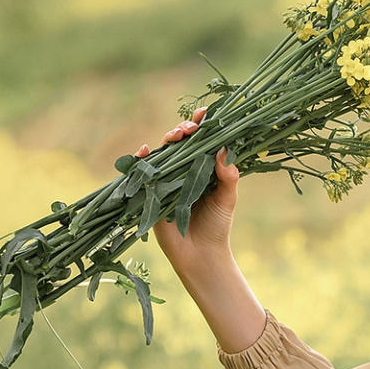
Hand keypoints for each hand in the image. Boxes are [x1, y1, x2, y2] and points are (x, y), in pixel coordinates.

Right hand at [138, 107, 240, 272]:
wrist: (200, 255)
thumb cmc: (217, 226)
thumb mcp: (227, 199)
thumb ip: (228, 177)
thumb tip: (224, 151)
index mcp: (202, 168)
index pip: (201, 141)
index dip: (202, 125)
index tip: (206, 113)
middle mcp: (183, 171)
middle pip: (179, 142)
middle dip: (183, 129)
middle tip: (191, 128)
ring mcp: (165, 181)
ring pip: (162, 153)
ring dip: (166, 140)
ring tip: (176, 135)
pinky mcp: (151, 194)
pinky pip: (142, 173)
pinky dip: (141, 160)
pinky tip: (145, 150)